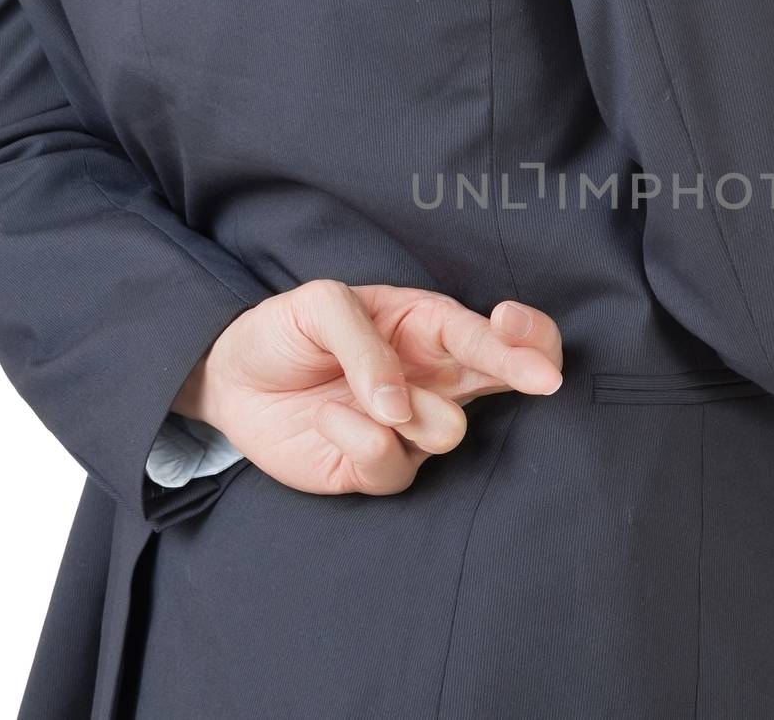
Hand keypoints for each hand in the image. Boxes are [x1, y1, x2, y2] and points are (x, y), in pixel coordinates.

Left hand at [174, 280, 563, 495]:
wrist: (231, 375)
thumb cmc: (287, 330)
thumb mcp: (321, 305)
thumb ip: (366, 345)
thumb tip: (400, 406)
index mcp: (432, 328)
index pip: (495, 332)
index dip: (523, 334)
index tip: (516, 329)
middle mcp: (436, 378)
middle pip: (513, 377)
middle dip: (531, 370)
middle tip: (542, 378)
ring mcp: (411, 427)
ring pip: (450, 431)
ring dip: (411, 414)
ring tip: (370, 398)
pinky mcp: (377, 468)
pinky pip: (393, 467)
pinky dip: (357, 440)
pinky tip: (328, 418)